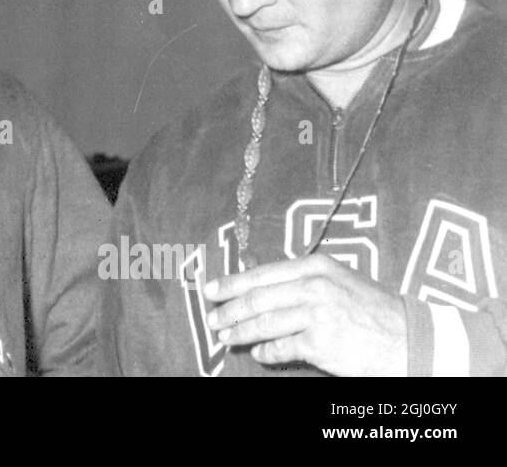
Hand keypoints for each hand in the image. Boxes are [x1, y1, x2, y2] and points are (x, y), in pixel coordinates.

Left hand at [204, 254, 406, 375]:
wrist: (409, 338)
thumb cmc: (373, 310)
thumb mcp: (339, 281)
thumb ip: (303, 280)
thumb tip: (260, 288)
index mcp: (316, 266)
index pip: (262, 274)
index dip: (231, 283)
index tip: (210, 290)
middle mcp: (314, 286)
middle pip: (257, 299)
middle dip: (229, 310)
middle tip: (212, 319)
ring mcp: (316, 314)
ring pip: (263, 323)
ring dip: (240, 332)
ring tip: (226, 337)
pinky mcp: (320, 343)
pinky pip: (280, 348)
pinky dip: (266, 352)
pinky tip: (260, 354)